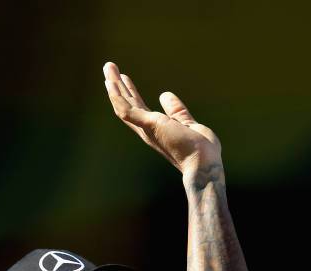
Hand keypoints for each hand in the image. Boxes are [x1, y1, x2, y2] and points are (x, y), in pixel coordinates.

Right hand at [103, 62, 221, 174]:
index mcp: (156, 130)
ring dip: (114, 86)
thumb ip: (176, 110)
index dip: (131, 92)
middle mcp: (147, 130)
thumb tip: (165, 95)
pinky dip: (117, 96)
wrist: (203, 163)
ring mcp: (146, 129)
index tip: (125, 78)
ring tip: (108, 67)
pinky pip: (127, 110)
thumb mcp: (188, 123)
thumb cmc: (200, 150)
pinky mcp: (149, 126)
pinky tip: (111, 83)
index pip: (139, 109)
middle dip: (118, 86)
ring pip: (123, 105)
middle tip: (109, 68)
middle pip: (127, 105)